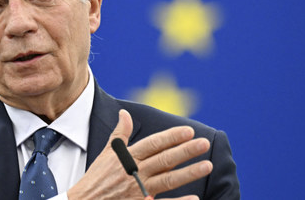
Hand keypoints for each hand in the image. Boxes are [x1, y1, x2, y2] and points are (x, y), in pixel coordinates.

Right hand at [67, 110, 212, 199]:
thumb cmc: (96, 177)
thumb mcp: (107, 153)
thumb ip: (120, 134)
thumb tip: (124, 113)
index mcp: (127, 157)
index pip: (153, 144)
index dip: (171, 137)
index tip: (188, 131)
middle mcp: (135, 172)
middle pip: (165, 159)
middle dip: (186, 151)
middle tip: (204, 143)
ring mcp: (139, 191)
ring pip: (168, 180)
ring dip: (189, 173)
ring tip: (207, 165)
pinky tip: (194, 198)